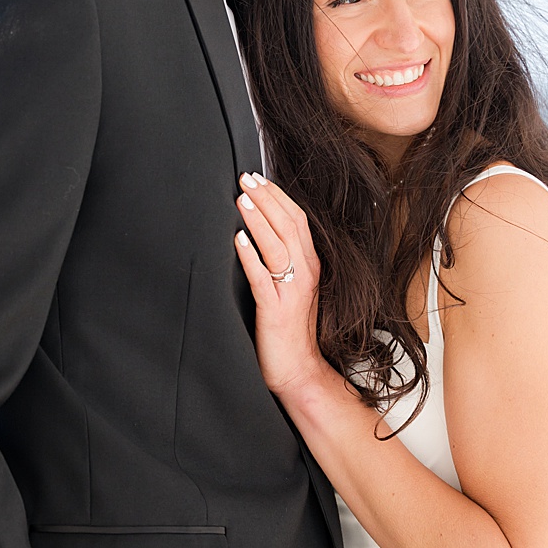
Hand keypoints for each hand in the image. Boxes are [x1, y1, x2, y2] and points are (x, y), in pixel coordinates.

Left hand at [234, 172, 324, 398]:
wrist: (299, 370)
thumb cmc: (289, 328)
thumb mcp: (290, 287)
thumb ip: (280, 261)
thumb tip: (257, 232)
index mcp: (309, 265)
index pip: (297, 220)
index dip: (278, 196)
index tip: (258, 177)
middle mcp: (305, 274)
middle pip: (288, 226)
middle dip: (267, 199)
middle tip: (245, 177)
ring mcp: (292, 291)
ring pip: (278, 247)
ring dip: (259, 220)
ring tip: (241, 199)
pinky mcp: (276, 310)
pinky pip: (263, 278)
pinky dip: (251, 257)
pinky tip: (238, 240)